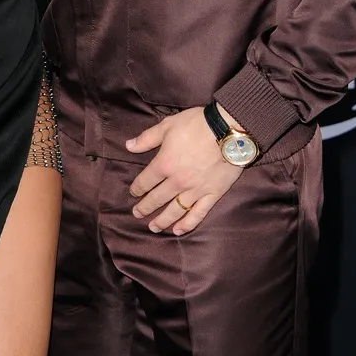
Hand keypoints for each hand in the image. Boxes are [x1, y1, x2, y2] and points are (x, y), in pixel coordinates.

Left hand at [126, 107, 242, 235]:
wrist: (227, 130)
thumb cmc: (196, 124)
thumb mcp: (167, 126)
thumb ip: (147, 138)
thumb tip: (128, 146)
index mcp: (164, 164)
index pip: (145, 181)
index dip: (137, 188)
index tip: (133, 193)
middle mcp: (177, 181)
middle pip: (157, 198)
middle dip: (145, 207)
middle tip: (137, 214)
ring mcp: (195, 190)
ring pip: (175, 210)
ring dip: (162, 220)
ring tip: (153, 227)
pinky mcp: (212, 194)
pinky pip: (198, 213)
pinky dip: (187, 224)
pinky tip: (179, 230)